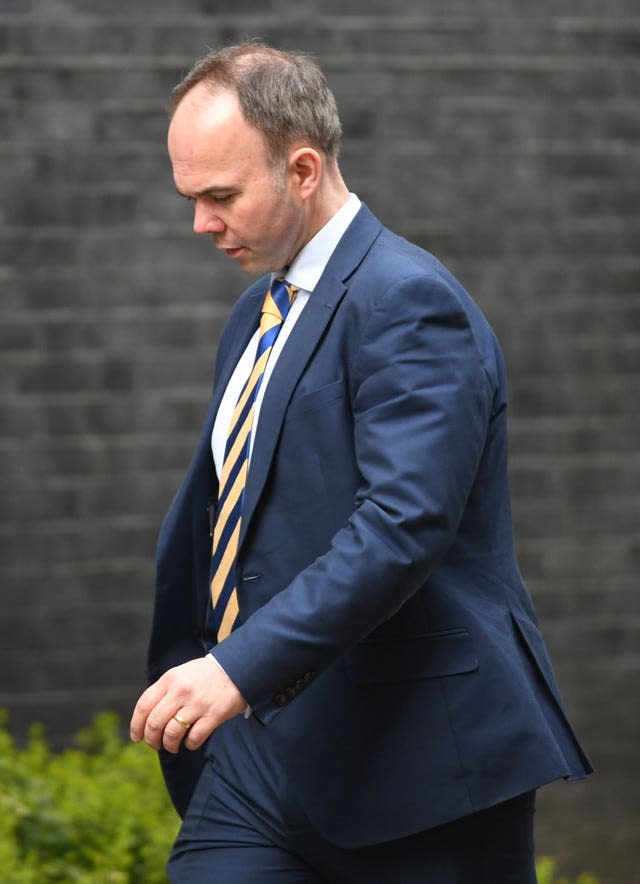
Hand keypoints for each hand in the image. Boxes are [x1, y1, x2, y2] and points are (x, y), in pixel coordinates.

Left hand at [129, 655, 246, 753]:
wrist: (236, 668)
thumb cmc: (204, 675)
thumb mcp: (180, 674)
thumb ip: (164, 691)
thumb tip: (147, 719)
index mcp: (170, 679)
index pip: (144, 705)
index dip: (136, 725)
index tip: (137, 737)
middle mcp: (181, 691)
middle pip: (155, 723)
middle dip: (151, 739)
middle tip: (155, 744)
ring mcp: (197, 704)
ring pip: (172, 734)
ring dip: (169, 745)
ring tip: (172, 746)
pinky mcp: (213, 715)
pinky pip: (194, 738)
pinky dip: (189, 745)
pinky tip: (191, 741)